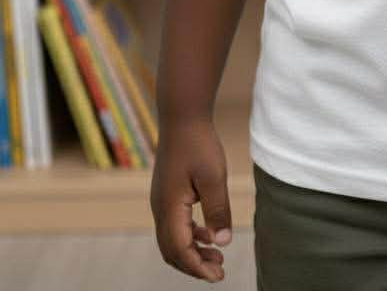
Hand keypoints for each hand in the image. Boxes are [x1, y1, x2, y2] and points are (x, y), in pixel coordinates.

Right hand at [150, 116, 232, 282]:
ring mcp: (161, 202)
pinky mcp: (167, 194)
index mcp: (169, 208)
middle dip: (194, 265)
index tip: (219, 277)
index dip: (198, 268)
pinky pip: (174, 225)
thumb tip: (223, 243)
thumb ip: (217, 211)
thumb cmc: (199, 144)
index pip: (180, 250)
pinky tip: (208, 235)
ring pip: (172, 240)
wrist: (182, 116)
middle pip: (172, 251)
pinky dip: (190, 237)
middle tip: (219, 271)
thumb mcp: (214, 177)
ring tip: (217, 257)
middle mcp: (160, 209)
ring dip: (192, 252)